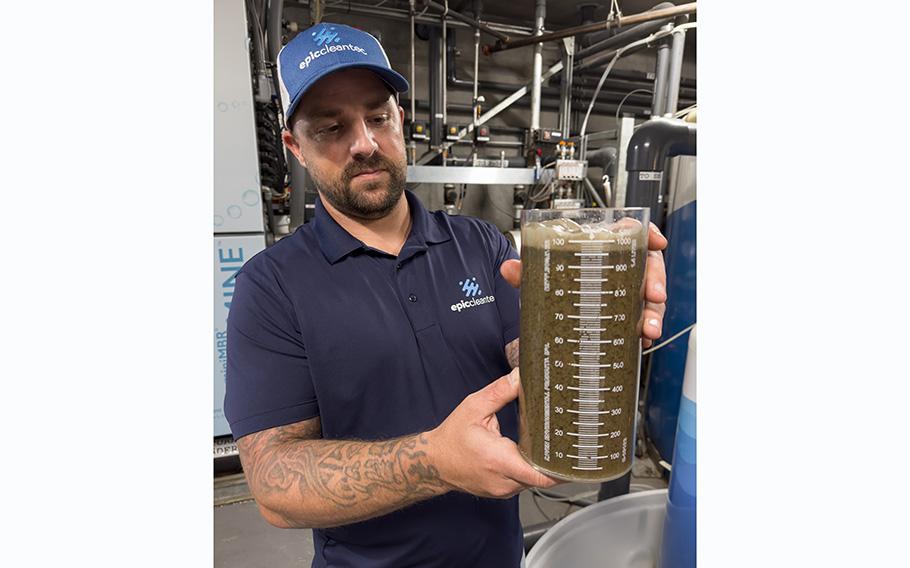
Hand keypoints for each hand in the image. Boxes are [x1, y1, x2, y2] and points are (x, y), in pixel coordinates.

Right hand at [427, 368, 560, 498]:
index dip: (561, 468)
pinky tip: (535, 456)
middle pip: (543, 478)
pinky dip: (531, 471)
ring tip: (555, 447)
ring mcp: (503, 490)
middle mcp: (503, 480)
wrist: (434, 462)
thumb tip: (520, 376)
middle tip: (571, 444)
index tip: (573, 455)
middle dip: (557, 462)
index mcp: (499, 460)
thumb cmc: (452, 437)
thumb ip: (500, 391)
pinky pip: (524, 483)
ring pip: (534, 481)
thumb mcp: (474, 407)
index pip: (541, 474)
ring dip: (543, 466)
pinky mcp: (502, 492)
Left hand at [500, 222, 668, 347]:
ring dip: (654, 313)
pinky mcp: (628, 316)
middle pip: (649, 266)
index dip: (648, 234)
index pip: (632, 233)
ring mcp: (627, 292)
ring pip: (650, 297)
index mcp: (603, 249)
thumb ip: (527, 274)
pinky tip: (641, 341)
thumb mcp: (542, 280)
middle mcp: (620, 268)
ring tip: (648, 329)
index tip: (657, 242)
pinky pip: (643, 320)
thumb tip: (509, 269)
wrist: (554, 317)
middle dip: (656, 281)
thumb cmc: (557, 286)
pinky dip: (644, 332)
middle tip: (653, 295)